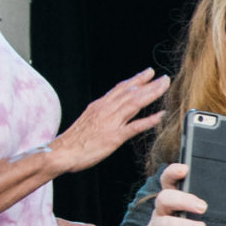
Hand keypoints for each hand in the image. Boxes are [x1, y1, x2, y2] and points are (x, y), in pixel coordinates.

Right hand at [50, 68, 169, 173]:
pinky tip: (161, 116)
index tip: (148, 73)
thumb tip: (113, 109)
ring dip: (152, 93)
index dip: (136, 79)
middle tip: (164, 77)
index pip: (121, 88)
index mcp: (99, 106)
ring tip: (165, 87)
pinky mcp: (114, 137)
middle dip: (149, 83)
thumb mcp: (88, 120)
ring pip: (135, 103)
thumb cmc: (74, 141)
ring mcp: (111, 122)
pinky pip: (134, 126)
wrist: (60, 153)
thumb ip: (102, 113)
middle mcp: (106, 110)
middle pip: (131, 92)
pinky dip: (149, 120)